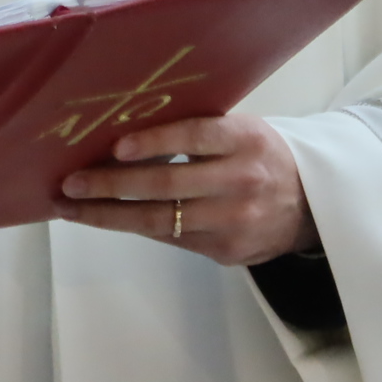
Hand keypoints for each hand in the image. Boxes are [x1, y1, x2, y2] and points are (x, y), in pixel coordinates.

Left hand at [54, 115, 315, 265]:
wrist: (311, 203)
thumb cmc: (259, 154)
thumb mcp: (240, 130)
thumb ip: (195, 130)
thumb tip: (124, 132)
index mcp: (246, 140)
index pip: (195, 137)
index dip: (155, 141)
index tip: (115, 146)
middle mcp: (242, 181)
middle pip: (168, 186)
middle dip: (111, 185)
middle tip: (70, 183)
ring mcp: (235, 222)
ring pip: (161, 221)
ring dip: (108, 215)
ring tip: (71, 207)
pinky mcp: (227, 252)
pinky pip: (170, 239)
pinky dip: (134, 226)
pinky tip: (104, 217)